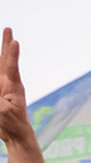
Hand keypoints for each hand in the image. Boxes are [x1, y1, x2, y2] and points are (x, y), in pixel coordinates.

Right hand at [0, 29, 32, 145]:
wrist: (16, 133)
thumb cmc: (12, 123)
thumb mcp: (2, 111)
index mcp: (13, 87)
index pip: (11, 67)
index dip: (13, 55)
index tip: (15, 42)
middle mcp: (10, 83)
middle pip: (6, 59)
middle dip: (6, 43)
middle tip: (8, 28)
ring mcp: (4, 86)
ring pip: (0, 64)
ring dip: (1, 51)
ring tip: (7, 37)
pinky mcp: (0, 91)